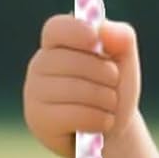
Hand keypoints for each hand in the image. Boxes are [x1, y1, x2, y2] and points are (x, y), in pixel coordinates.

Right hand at [23, 14, 141, 157]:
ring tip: (110, 106)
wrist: (111, 128)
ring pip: (76, 90)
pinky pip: (74, 115)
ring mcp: (34, 92)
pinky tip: (103, 122)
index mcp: (57, 43)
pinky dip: (99, 119)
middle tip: (114, 84)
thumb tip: (104, 30)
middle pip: (73, 62)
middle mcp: (39, 64)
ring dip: (107, 100)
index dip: (75, 31)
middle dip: (107, 75)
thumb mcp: (124, 61)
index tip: (95, 40)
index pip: (56, 28)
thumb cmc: (113, 88)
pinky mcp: (38, 119)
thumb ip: (121, 38)